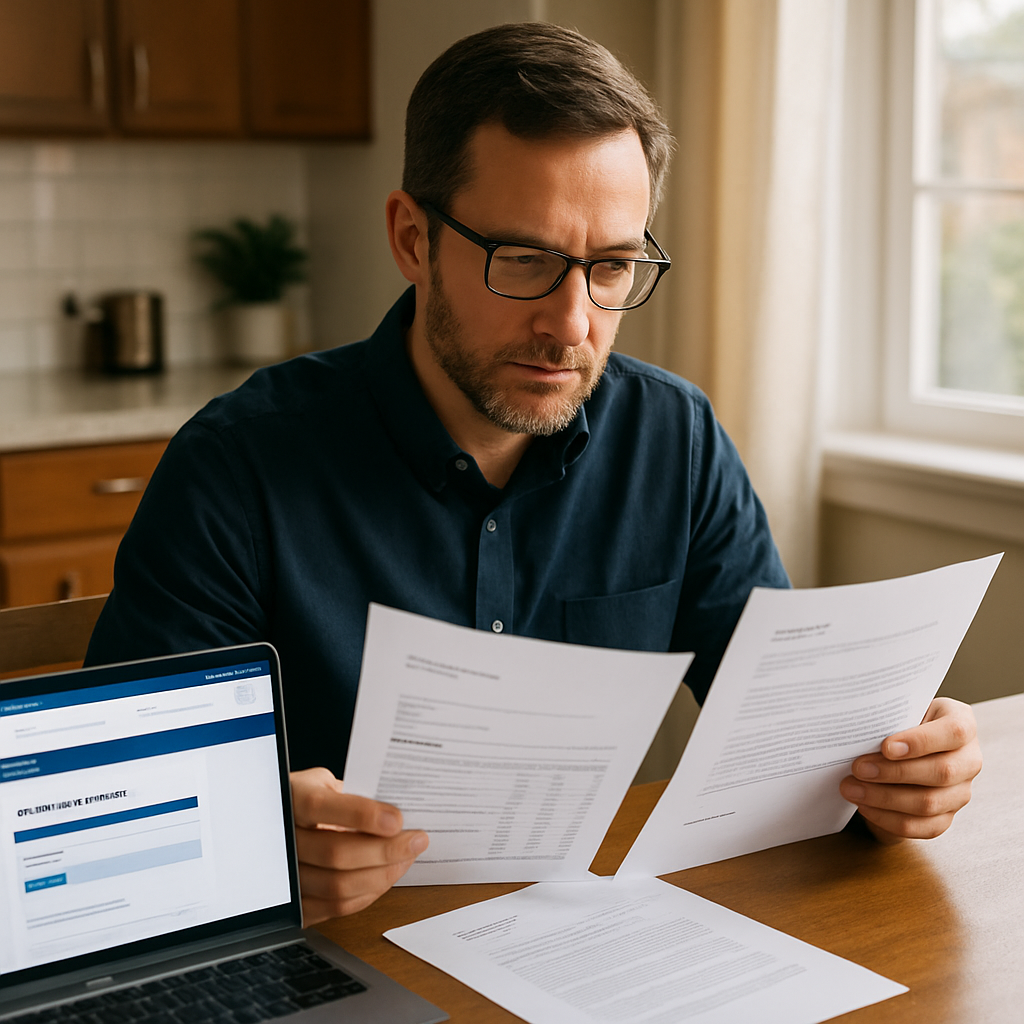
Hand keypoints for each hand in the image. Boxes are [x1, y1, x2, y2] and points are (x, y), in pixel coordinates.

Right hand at [291, 767, 428, 923]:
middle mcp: (284, 841)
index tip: (397, 819)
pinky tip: (386, 875)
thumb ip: (352, 792)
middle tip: (416, 841)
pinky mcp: (295, 903)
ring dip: (382, 875)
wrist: (277, 822)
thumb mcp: (324, 782)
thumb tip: (395, 808)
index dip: (362, 815)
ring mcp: (287, 876)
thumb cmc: (309, 798)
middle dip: (385, 850)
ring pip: (338, 886)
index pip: (321, 808)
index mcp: (291, 801)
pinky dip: (368, 893)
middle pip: (335, 854)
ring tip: (407, 858)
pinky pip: (336, 907)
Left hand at [839, 697, 981, 842]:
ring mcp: (961, 791)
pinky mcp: (947, 815)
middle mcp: (969, 759)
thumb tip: (860, 731)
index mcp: (962, 724)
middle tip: (858, 769)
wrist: (905, 745)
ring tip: (852, 788)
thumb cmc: (901, 721)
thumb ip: (891, 718)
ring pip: (930, 803)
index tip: (886, 747)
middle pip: (941, 772)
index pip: (954, 732)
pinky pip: (924, 827)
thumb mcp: (900, 710)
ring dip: (885, 799)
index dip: (920, 741)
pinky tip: (864, 806)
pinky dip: (889, 819)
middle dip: (894, 773)